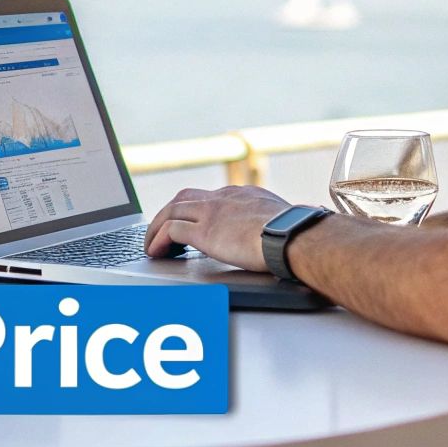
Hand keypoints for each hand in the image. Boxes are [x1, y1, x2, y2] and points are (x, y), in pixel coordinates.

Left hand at [143, 185, 297, 270]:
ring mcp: (212, 212)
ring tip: (150, 244)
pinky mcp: (205, 231)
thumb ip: (269, 224)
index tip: (189, 220)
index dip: (195, 208)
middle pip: (185, 197)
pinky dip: (158, 239)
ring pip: (172, 211)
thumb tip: (274, 236)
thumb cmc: (297, 235)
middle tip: (159, 229)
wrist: (294, 236)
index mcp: (243, 195)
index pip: (210, 196)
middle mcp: (224, 198)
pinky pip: (171, 230)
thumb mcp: (281, 221)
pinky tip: (155, 252)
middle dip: (169, 212)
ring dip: (156, 227)